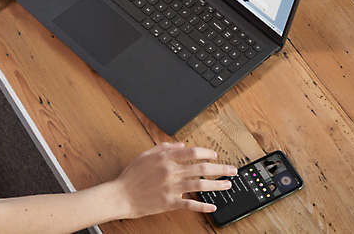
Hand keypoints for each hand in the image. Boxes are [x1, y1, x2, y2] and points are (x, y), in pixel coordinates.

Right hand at [109, 143, 237, 218]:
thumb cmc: (131, 176)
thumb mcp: (146, 155)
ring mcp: (171, 188)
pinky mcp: (169, 202)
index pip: (192, 153)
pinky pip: (190, 204)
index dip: (207, 153)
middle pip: (202, 169)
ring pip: (200, 185)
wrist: (121, 196)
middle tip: (232, 170)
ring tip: (228, 185)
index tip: (215, 156)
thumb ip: (164, 148)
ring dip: (217, 185)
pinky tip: (213, 206)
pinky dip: (203, 206)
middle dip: (220, 169)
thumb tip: (181, 145)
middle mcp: (171, 172)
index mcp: (165, 158)